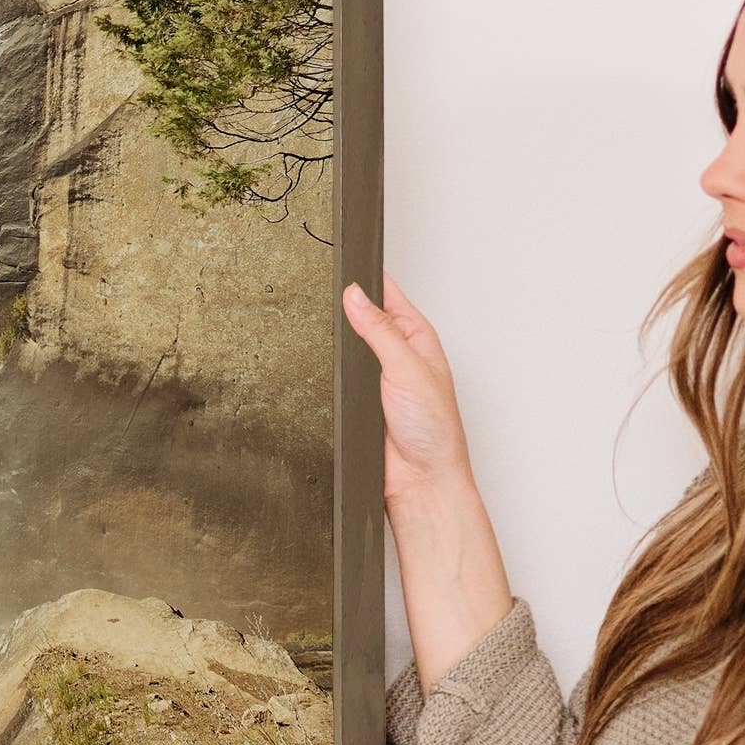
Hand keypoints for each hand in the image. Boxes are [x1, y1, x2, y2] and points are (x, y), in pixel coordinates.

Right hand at [343, 274, 513, 686]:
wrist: (419, 483)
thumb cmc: (433, 432)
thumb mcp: (408, 368)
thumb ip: (379, 331)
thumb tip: (355, 296)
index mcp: (417, 339)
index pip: (388, 296)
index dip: (368, 278)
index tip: (343, 260)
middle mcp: (395, 356)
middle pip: (361, 318)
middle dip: (342, 306)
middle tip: (317, 288)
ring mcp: (372, 379)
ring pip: (344, 348)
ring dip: (331, 341)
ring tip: (310, 322)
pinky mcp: (353, 402)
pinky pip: (332, 377)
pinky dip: (323, 370)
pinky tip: (310, 363)